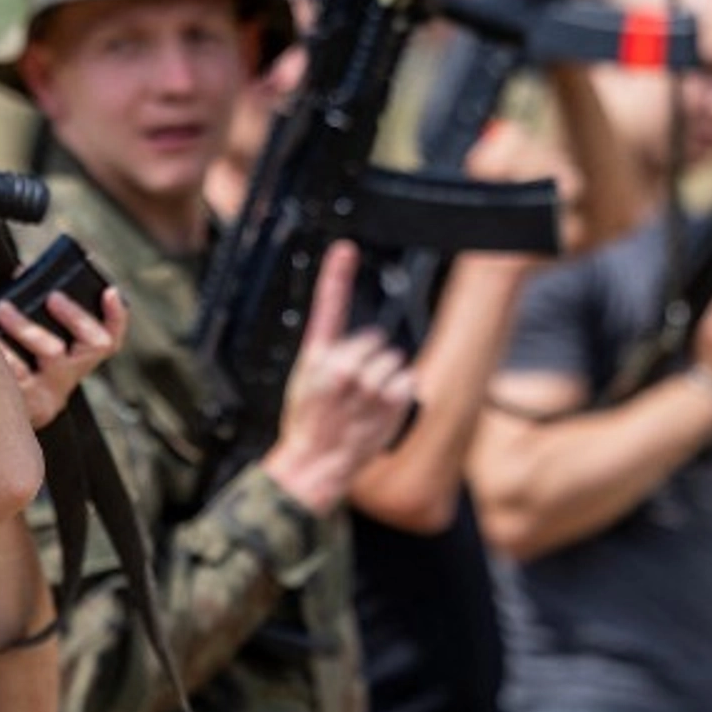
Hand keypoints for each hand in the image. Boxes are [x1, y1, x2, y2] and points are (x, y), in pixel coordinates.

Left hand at [0, 285, 128, 429]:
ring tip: (1, 308)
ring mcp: (48, 393)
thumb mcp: (34, 343)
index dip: (116, 316)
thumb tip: (22, 273)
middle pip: (91, 346)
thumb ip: (36, 309)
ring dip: (24, 328)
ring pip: (50, 355)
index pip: (110, 339)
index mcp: (78, 359)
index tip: (110, 291)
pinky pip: (14, 373)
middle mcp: (69, 377)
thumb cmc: (15, 365)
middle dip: (75, 316)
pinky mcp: (22, 404)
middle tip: (52, 295)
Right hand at [261, 243, 415, 514]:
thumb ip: (328, 354)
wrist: (316, 461)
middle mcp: (343, 367)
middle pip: (375, 341)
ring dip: (386, 378)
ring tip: (365, 402)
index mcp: (317, 357)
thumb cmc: (308, 422)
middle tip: (352, 389)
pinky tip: (380, 409)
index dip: (336, 274)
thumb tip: (360, 340)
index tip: (344, 250)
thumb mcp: (305, 380)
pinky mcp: (390, 401)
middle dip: (369, 359)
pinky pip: (407, 381)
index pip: (328, 307)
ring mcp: (369, 385)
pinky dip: (400, 394)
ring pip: (394, 361)